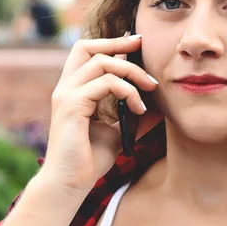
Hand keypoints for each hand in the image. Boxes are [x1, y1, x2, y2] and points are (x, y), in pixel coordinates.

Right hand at [39, 34, 162, 193]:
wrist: (71, 184)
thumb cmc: (90, 159)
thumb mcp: (120, 131)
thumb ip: (134, 114)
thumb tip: (159, 104)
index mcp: (74, 90)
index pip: (88, 53)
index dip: (112, 43)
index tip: (138, 42)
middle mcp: (66, 87)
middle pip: (87, 47)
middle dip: (117, 42)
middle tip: (142, 44)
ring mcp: (66, 94)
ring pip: (102, 62)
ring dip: (132, 72)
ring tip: (150, 89)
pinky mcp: (71, 105)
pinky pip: (105, 83)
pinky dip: (127, 91)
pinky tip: (139, 108)